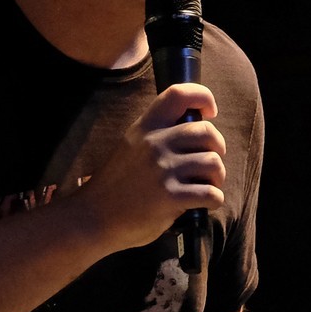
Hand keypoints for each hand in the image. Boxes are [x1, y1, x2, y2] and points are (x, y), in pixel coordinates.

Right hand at [79, 83, 225, 252]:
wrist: (93, 217)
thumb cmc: (116, 185)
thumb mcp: (130, 146)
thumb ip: (156, 134)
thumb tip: (194, 128)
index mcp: (146, 127)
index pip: (179, 94)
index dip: (203, 97)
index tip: (210, 112)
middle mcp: (155, 143)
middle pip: (206, 132)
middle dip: (217, 148)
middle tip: (210, 164)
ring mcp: (163, 170)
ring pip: (213, 163)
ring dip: (217, 177)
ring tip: (207, 185)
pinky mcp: (170, 197)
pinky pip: (211, 193)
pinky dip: (214, 199)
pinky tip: (204, 203)